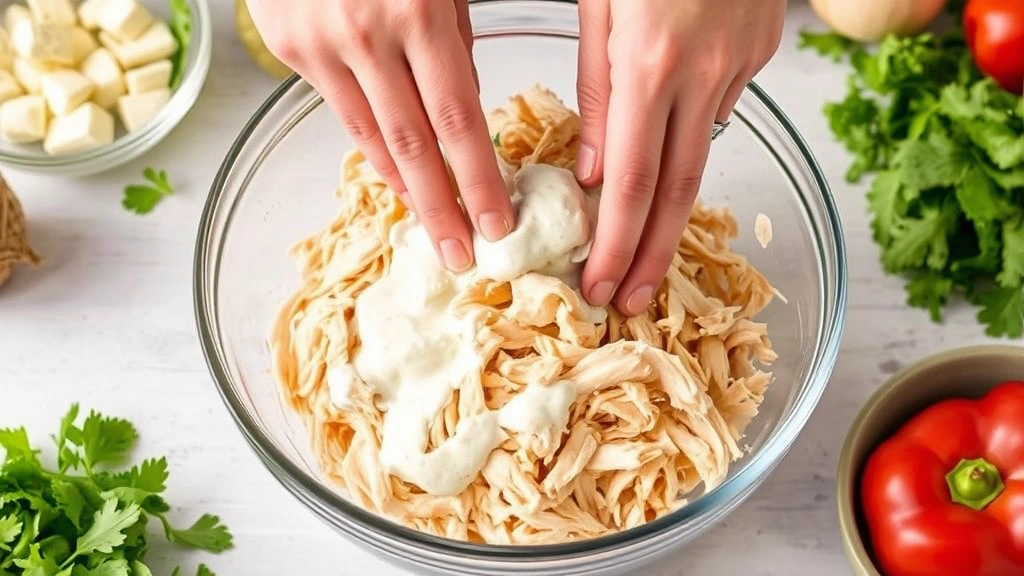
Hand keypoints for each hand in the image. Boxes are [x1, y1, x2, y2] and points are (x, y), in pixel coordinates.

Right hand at [248, 0, 514, 271]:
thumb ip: (453, 34)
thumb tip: (464, 108)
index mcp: (418, 10)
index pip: (457, 118)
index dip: (478, 178)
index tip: (497, 224)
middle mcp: (366, 35)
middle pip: (413, 144)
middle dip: (442, 208)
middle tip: (463, 258)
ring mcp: (319, 44)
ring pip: (371, 137)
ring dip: (406, 190)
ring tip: (433, 231)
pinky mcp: (287, 49)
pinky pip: (341, 113)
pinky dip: (371, 150)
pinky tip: (395, 180)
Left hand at [576, 0, 785, 314]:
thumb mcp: (600, 3)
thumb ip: (598, 88)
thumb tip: (595, 171)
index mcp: (650, 63)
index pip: (633, 181)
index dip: (616, 242)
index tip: (599, 284)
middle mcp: (701, 74)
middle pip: (678, 191)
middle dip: (650, 255)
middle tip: (631, 303)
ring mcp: (739, 64)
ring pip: (703, 156)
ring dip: (674, 217)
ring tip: (648, 260)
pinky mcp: (759, 53)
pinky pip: (717, 112)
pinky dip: (690, 145)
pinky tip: (669, 164)